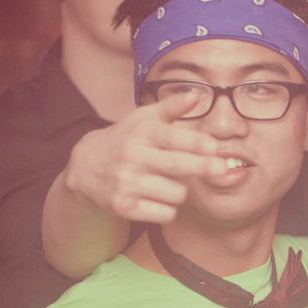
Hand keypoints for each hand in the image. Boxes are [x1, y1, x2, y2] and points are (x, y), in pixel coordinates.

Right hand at [65, 94, 225, 222]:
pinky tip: (156, 198)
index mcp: (141, 133)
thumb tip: (197, 94)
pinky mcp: (124, 206)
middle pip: (176, 165)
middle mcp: (132, 157)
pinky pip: (165, 213)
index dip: (194, 142)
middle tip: (221, 169)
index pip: (171, 137)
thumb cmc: (126, 140)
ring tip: (166, 182)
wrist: (86, 168)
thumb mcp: (143, 119)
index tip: (214, 147)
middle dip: (202, 167)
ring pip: (176, 193)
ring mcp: (126, 183)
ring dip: (180, 190)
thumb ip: (172, 107)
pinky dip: (168, 209)